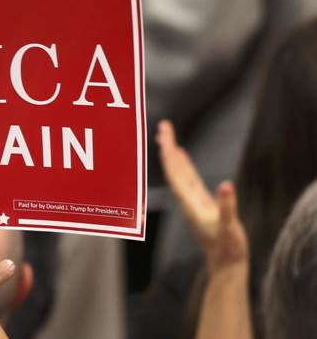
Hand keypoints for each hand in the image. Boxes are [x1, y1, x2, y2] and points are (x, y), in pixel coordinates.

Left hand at [157, 121, 247, 272]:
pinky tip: (182, 156)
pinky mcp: (202, 203)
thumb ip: (227, 208)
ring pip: (180, 173)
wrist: (226, 266)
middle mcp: (188, 200)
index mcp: (191, 204)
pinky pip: (189, 179)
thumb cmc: (228, 249)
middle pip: (174, 170)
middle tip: (163, 126)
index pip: (176, 175)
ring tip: (167, 135)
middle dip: (168, 148)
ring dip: (173, 154)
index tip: (163, 138)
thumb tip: (227, 185)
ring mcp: (194, 201)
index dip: (169, 156)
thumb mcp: (229, 228)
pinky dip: (184, 165)